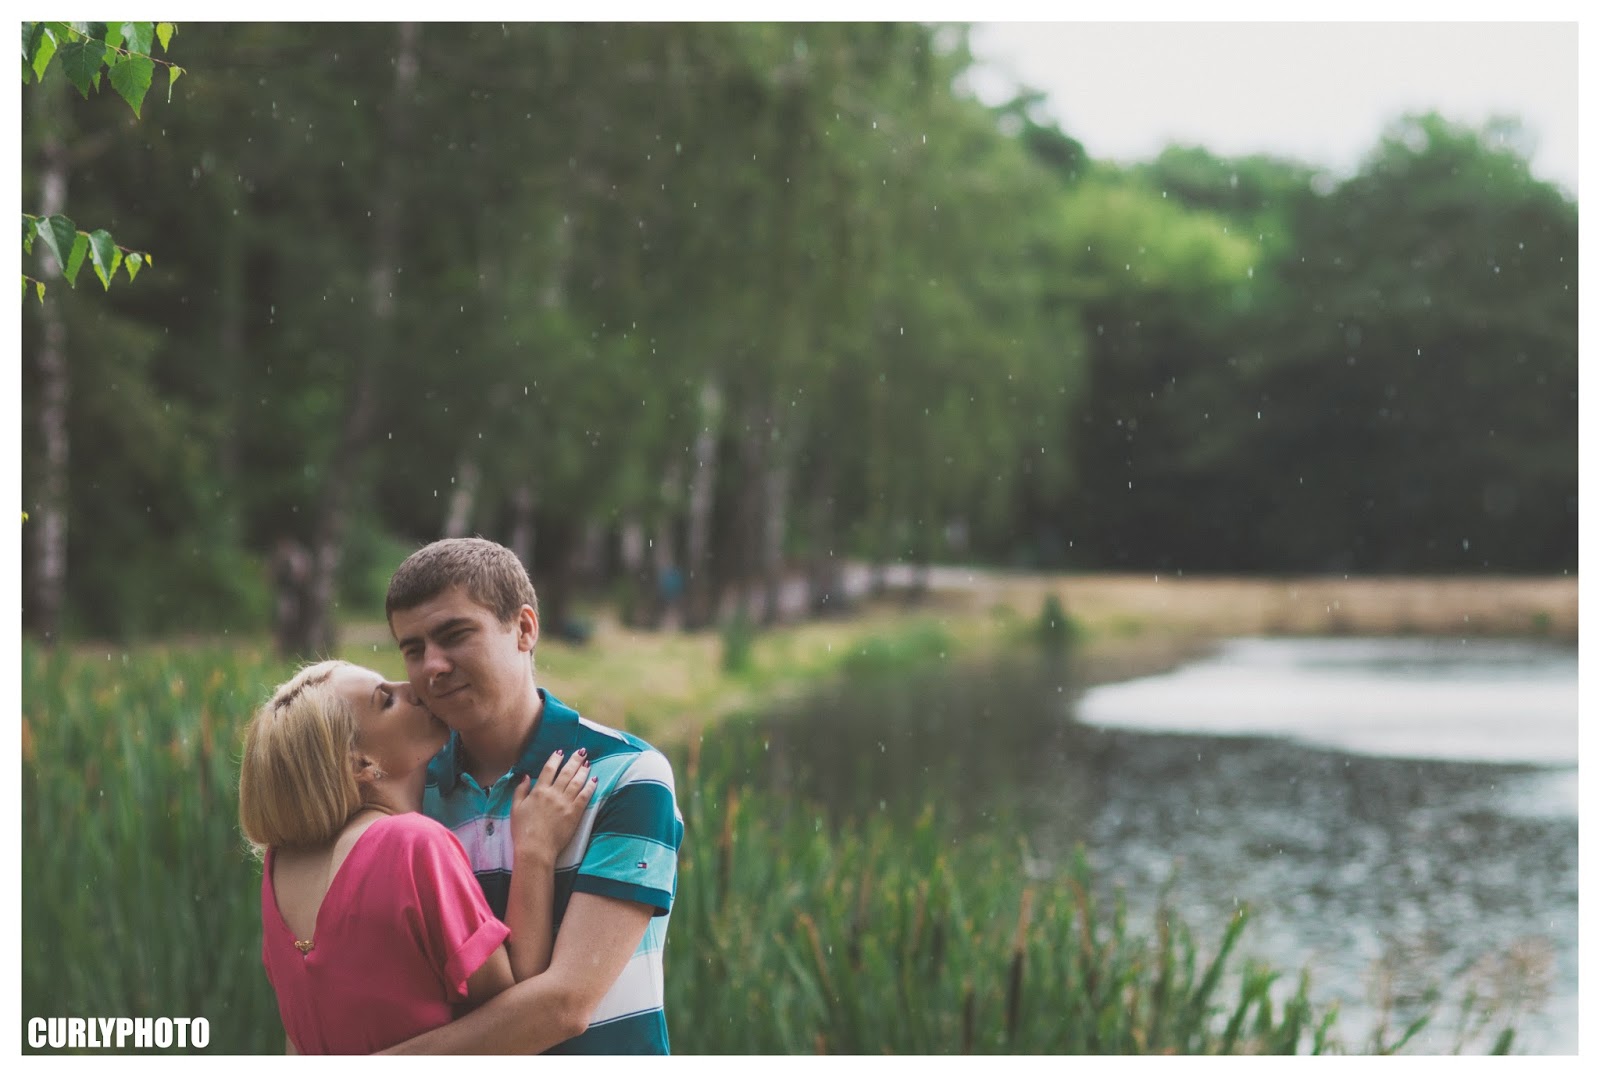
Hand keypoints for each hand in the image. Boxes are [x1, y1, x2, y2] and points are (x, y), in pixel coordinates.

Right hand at [511, 749, 594, 865]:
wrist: (536, 848)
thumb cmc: (523, 830)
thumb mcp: (516, 808)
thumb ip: (520, 791)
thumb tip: (525, 776)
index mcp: (539, 791)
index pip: (549, 769)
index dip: (555, 759)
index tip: (561, 752)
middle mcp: (553, 793)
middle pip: (566, 772)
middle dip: (574, 760)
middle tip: (581, 751)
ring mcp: (565, 803)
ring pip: (577, 781)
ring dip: (583, 770)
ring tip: (588, 762)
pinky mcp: (575, 813)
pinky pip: (585, 796)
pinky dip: (590, 786)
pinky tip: (594, 779)